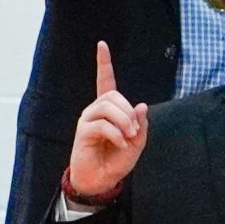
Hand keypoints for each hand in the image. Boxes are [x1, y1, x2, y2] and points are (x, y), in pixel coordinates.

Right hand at [64, 41, 148, 203]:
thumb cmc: (118, 158)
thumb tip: (141, 105)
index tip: (101, 44)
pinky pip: (102, 125)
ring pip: (107, 107)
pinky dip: (116, 134)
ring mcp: (87, 120)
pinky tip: (120, 143)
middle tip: (134, 131)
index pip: (105, 81)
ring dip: (124, 122)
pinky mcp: (83, 132)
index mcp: (109, 109)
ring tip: (128, 137)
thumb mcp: (138, 141)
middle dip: (129, 112)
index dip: (103, 63)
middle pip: (113, 95)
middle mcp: (95, 110)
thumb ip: (141, 124)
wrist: (103, 179)